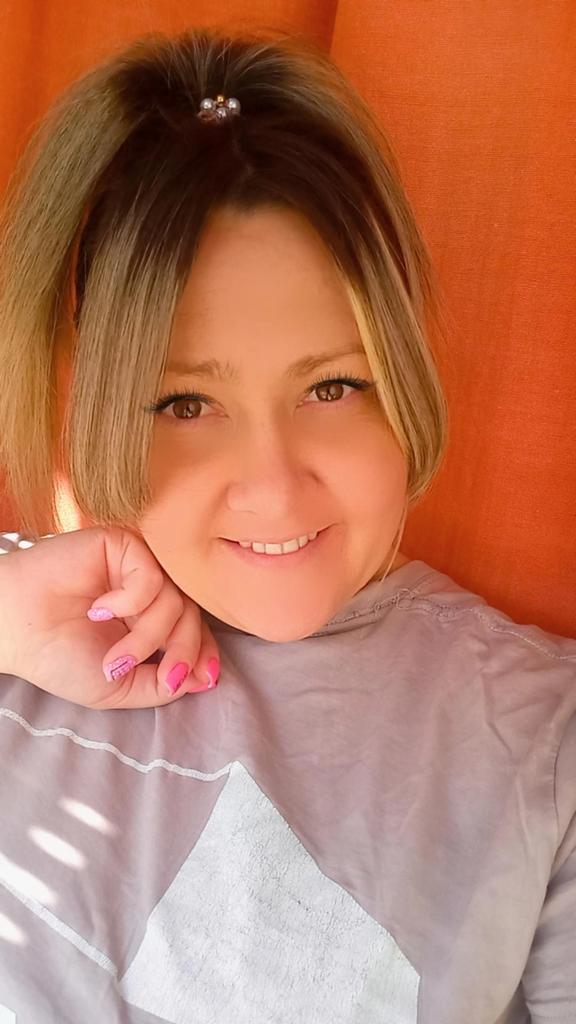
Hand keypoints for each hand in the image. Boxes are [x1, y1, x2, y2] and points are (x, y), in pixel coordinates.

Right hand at [0, 525, 220, 708]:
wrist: (14, 629)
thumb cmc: (56, 657)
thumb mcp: (117, 687)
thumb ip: (160, 685)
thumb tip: (204, 679)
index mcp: (144, 619)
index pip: (192, 629)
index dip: (204, 652)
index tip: (206, 678)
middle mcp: (145, 591)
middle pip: (192, 615)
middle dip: (182, 652)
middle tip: (163, 675)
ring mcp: (136, 567)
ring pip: (176, 601)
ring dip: (147, 637)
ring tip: (113, 653)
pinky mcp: (124, 546)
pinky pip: (152, 578)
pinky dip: (130, 603)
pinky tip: (99, 611)